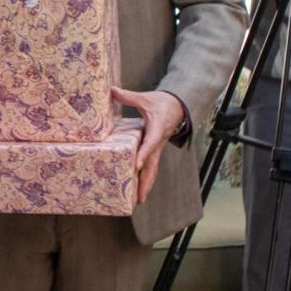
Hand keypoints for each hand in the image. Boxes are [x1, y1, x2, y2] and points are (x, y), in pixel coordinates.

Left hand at [110, 86, 185, 203]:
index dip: (143, 154)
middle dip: (145, 182)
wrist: (179, 106)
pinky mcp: (155, 150)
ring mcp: (157, 148)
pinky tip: (137, 188)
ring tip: (137, 201)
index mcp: (156, 130)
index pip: (149, 144)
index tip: (136, 165)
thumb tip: (111, 90)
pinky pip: (150, 166)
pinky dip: (145, 178)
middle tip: (138, 199)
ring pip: (152, 170)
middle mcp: (158, 143)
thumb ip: (128, 96)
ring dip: (145, 185)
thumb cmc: (162, 103)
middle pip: (152, 166)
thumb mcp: (145, 98)